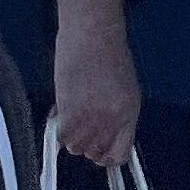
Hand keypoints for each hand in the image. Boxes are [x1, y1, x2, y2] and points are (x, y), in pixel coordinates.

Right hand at [50, 0, 139, 173]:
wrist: (92, 32)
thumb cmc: (109, 54)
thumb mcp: (123, 88)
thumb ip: (116, 115)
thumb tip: (103, 140)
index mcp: (130, 112)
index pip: (120, 154)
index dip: (107, 157)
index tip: (98, 150)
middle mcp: (113, 120)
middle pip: (94, 152)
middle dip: (87, 142)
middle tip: (82, 121)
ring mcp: (92, 119)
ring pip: (76, 147)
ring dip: (72, 133)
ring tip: (73, 109)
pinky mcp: (71, 114)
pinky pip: (62, 137)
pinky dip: (60, 125)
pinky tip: (63, 107)